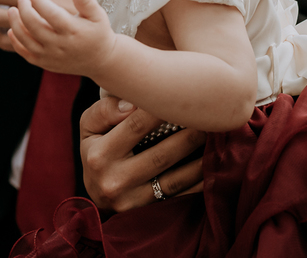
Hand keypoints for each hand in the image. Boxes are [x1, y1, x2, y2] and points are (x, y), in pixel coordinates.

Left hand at [8, 0, 115, 75]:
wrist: (100, 60)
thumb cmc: (98, 33)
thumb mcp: (97, 15)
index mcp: (73, 31)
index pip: (52, 14)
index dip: (40, 2)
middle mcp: (60, 45)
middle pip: (35, 27)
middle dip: (24, 10)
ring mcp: (51, 56)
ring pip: (26, 41)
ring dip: (16, 24)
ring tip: (12, 10)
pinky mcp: (45, 63)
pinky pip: (25, 53)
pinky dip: (16, 42)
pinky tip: (12, 29)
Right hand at [80, 96, 205, 211]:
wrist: (96, 193)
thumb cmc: (96, 148)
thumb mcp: (89, 127)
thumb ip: (104, 110)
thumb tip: (132, 103)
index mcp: (99, 155)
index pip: (135, 126)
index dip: (161, 108)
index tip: (183, 94)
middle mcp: (114, 181)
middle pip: (161, 155)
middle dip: (189, 134)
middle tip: (210, 116)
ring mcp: (133, 201)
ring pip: (174, 179)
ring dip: (200, 159)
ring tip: (217, 137)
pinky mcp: (148, 212)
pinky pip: (180, 196)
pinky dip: (199, 181)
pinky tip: (213, 164)